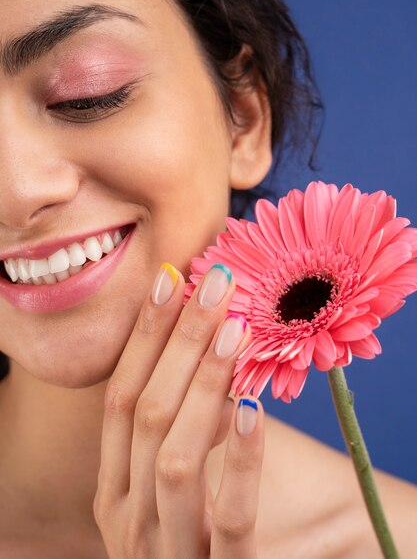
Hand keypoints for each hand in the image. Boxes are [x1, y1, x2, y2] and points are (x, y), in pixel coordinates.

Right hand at [94, 262, 264, 557]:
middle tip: (214, 286)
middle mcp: (127, 520)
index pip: (119, 399)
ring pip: (176, 458)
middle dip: (177, 343)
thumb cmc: (188, 541)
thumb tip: (196, 351)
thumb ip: (173, 433)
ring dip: (202, 387)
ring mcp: (168, 553)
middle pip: (145, 415)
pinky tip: (251, 409)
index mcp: (112, 492)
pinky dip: (240, 462)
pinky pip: (229, 519)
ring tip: (233, 331)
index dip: (143, 338)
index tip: (169, 282)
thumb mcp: (165, 490)